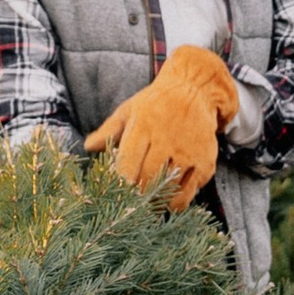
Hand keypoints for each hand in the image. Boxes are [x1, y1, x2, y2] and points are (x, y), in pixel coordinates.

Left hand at [85, 48, 243, 207]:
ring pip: (169, 191)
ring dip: (156, 202)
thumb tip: (88, 147)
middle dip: (137, 197)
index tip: (116, 194)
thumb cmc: (155, 104)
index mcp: (143, 127)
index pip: (128, 164)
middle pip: (148, 181)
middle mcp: (167, 141)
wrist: (195, 90)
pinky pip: (188, 193)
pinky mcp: (205, 163)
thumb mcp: (129, 110)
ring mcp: (188, 153)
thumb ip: (108, 131)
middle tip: (131, 204)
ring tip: (149, 203)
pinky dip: (176, 202)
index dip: (120, 185)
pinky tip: (169, 197)